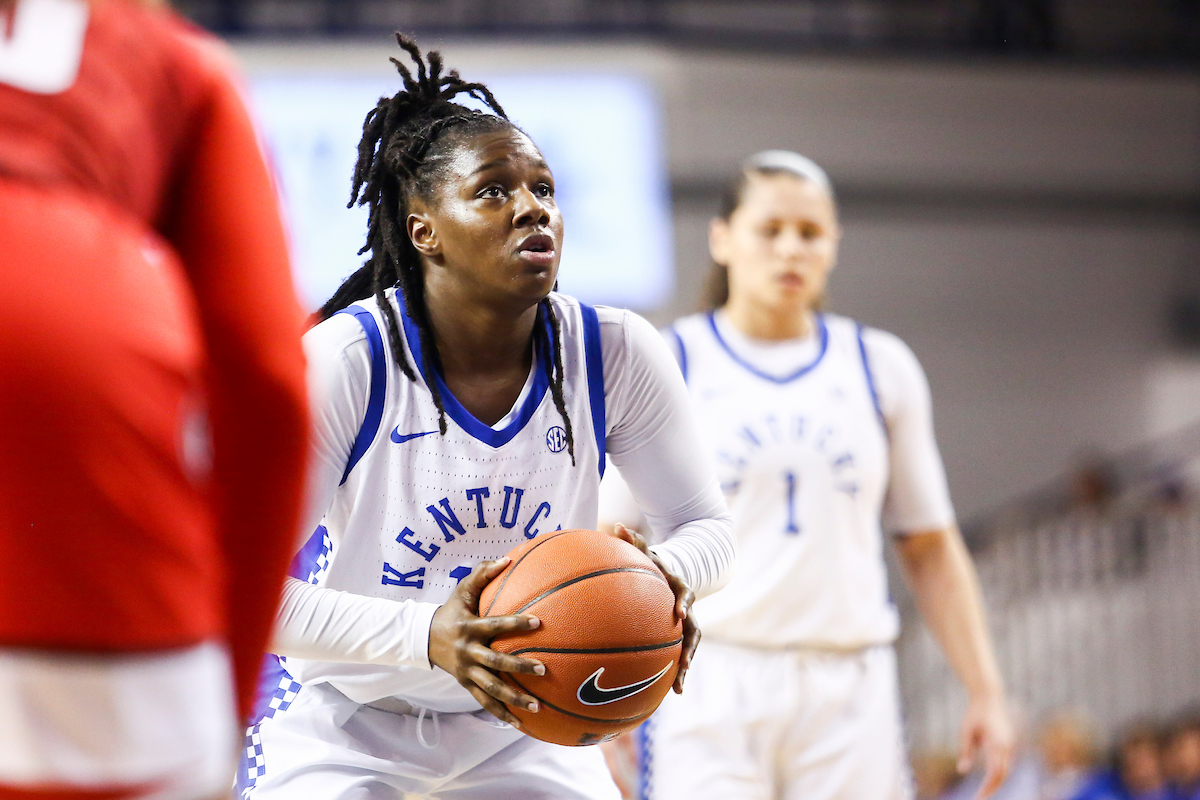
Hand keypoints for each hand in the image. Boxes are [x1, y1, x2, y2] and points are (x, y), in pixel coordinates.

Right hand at [428, 558, 544, 726]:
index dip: (515, 624)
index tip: (538, 622)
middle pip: (496, 662)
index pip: (496, 625)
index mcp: (470, 628)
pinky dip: (501, 714)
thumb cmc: (451, 610)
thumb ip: (482, 573)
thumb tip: (507, 559)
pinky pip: (485, 702)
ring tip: (537, 707)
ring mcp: (467, 672)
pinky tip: (521, 724)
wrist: (422, 638)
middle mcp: (469, 652)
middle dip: (519, 667)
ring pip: (492, 689)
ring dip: (514, 699)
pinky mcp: (466, 685)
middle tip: (543, 669)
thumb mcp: (462, 590)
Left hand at [609, 523, 698, 692]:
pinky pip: (677, 656)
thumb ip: (633, 539)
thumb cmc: (654, 563)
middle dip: (690, 649)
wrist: (672, 575)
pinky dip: (673, 673)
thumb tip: (618, 526)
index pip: (687, 596)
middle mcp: (687, 610)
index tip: (679, 613)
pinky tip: (665, 693)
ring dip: (684, 668)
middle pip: (695, 632)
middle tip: (685, 663)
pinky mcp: (678, 638)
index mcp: (681, 589)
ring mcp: (686, 626)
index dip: (684, 604)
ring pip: (689, 649)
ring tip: (677, 689)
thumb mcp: (646, 550)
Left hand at [958, 693, 1014, 798]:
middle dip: (993, 788)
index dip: (988, 788)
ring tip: (983, 792)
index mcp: (997, 744)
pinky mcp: (1009, 743)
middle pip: (1003, 774)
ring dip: (996, 781)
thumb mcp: (965, 731)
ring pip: (1006, 770)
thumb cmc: (974, 713)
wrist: (989, 697)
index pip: (995, 773)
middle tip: (980, 798)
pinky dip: (999, 773)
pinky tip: (990, 779)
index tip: (978, 798)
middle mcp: (1007, 746)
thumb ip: (966, 751)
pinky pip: (1006, 762)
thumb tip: (962, 771)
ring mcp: (1010, 744)